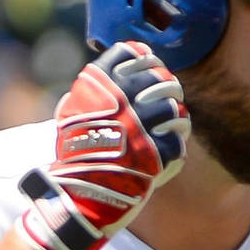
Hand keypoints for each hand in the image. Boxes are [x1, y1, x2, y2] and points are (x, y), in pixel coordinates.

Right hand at [17, 42, 189, 249]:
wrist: (78, 195)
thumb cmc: (74, 154)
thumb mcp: (71, 112)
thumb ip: (93, 89)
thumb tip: (117, 72)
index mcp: (100, 84)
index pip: (134, 53)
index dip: (148, 61)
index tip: (151, 69)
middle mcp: (122, 100)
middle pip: (163, 78)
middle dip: (168, 88)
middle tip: (168, 98)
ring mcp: (141, 126)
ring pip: (176, 109)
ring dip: (176, 118)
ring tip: (171, 125)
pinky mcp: (157, 154)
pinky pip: (178, 141)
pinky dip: (174, 146)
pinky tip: (167, 149)